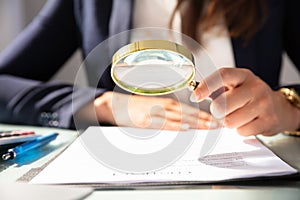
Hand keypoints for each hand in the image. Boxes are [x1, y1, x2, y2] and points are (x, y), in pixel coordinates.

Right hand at [94, 91, 216, 129]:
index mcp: (166, 103)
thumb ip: (169, 113)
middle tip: (219, 124)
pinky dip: (175, 126)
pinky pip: (162, 124)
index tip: (216, 119)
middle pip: (187, 114)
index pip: (189, 110)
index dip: (203, 115)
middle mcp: (162, 107)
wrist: (115, 105)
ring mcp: (154, 114)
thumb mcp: (154, 106)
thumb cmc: (137, 107)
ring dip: (195, 122)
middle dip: (204, 120)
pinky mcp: (145, 121)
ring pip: (178, 118)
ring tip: (210, 126)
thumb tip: (187, 122)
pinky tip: (186, 128)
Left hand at [192, 68, 299, 135]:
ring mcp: (264, 104)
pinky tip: (248, 122)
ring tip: (238, 116)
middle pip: (223, 104)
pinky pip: (242, 131)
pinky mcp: (269, 121)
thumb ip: (215, 89)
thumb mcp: (235, 86)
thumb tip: (194, 92)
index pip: (223, 76)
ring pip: (230, 121)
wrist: (278, 108)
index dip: (206, 86)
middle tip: (222, 110)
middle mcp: (255, 87)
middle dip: (217, 111)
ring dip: (229, 122)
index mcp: (243, 75)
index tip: (195, 97)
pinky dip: (240, 130)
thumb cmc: (248, 96)